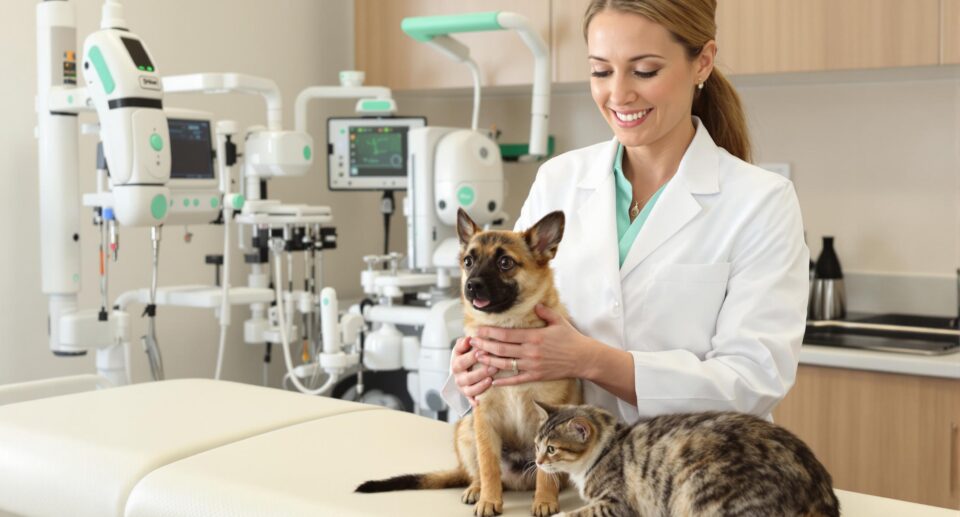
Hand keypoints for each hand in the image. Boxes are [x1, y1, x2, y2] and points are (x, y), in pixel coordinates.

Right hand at [451, 336, 497, 406]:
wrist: (461, 370)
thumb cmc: (465, 355)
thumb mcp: (463, 347)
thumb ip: (464, 343)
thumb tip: (468, 339)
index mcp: (456, 362)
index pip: (462, 360)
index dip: (472, 357)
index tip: (484, 351)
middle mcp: (457, 376)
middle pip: (467, 377)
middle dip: (481, 372)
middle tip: (494, 367)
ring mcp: (462, 387)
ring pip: (470, 389)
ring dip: (481, 385)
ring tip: (491, 380)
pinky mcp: (467, 395)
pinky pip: (471, 400)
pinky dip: (474, 402)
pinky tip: (479, 402)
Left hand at [472, 304, 593, 386]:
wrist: (583, 359)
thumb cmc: (571, 339)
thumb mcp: (559, 321)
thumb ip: (545, 312)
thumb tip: (535, 305)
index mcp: (534, 336)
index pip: (506, 334)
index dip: (490, 333)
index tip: (478, 330)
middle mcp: (530, 352)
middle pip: (501, 349)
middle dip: (484, 346)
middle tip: (472, 343)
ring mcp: (532, 366)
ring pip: (505, 364)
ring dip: (489, 361)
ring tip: (477, 357)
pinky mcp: (536, 376)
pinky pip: (516, 379)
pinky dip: (503, 381)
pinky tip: (492, 380)